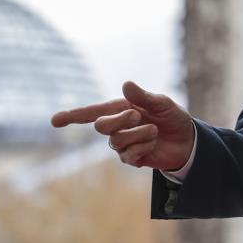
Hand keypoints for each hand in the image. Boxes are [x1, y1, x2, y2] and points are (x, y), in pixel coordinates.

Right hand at [51, 81, 194, 170]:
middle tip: (139, 115)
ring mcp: (122, 144)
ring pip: (116, 141)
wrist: (188, 140)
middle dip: (120, 120)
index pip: (91, 112)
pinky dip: (144, 147)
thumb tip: (126, 84)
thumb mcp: (163, 104)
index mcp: (120, 108)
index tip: (54, 121)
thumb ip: (144, 97)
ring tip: (154, 130)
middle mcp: (117, 126)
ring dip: (139, 134)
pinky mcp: (131, 158)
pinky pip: (129, 155)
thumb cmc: (173, 117)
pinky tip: (153, 143)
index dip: (71, 116)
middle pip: (101, 126)